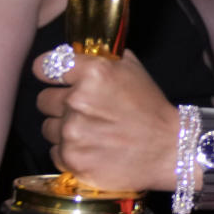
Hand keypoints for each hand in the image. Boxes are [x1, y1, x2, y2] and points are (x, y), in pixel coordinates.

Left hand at [34, 50, 176, 193]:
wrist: (169, 150)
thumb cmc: (152, 110)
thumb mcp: (133, 71)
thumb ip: (102, 60)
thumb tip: (76, 54)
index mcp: (93, 73)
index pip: (45, 66)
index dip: (48, 72)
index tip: (54, 79)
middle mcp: (78, 100)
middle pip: (43, 100)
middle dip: (60, 104)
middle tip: (85, 111)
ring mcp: (73, 133)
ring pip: (48, 128)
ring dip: (64, 130)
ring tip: (92, 133)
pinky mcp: (72, 160)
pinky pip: (55, 152)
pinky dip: (70, 152)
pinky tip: (93, 150)